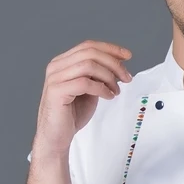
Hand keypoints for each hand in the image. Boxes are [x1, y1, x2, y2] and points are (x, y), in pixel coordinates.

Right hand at [33, 41, 132, 157]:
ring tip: (116, 91)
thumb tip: (118, 67)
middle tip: (127, 78)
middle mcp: (56, 66)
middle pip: (90, 53)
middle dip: (113, 63)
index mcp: (63, 62)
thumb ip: (98, 76)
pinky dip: (101, 88)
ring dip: (108, 77)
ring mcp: (55, 78)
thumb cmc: (72, 115)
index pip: (88, 46)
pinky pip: (85, 83)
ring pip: (88, 65)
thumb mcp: (90, 90)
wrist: (57, 136)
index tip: (127, 56)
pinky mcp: (57, 91)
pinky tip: (108, 96)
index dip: (110, 49)